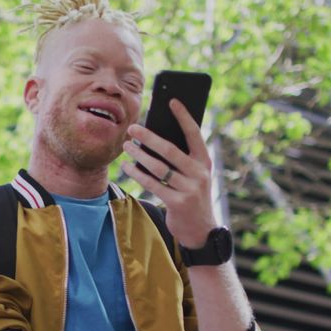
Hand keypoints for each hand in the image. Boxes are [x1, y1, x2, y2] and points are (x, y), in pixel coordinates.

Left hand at [120, 98, 215, 247]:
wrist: (201, 230)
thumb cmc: (192, 195)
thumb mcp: (194, 175)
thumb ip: (181, 158)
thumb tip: (154, 136)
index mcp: (205, 161)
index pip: (194, 134)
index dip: (184, 116)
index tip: (172, 100)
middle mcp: (200, 173)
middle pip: (170, 149)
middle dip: (149, 137)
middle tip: (132, 128)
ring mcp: (190, 189)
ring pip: (158, 167)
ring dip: (139, 155)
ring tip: (126, 146)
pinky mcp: (178, 202)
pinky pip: (152, 184)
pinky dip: (137, 174)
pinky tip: (126, 166)